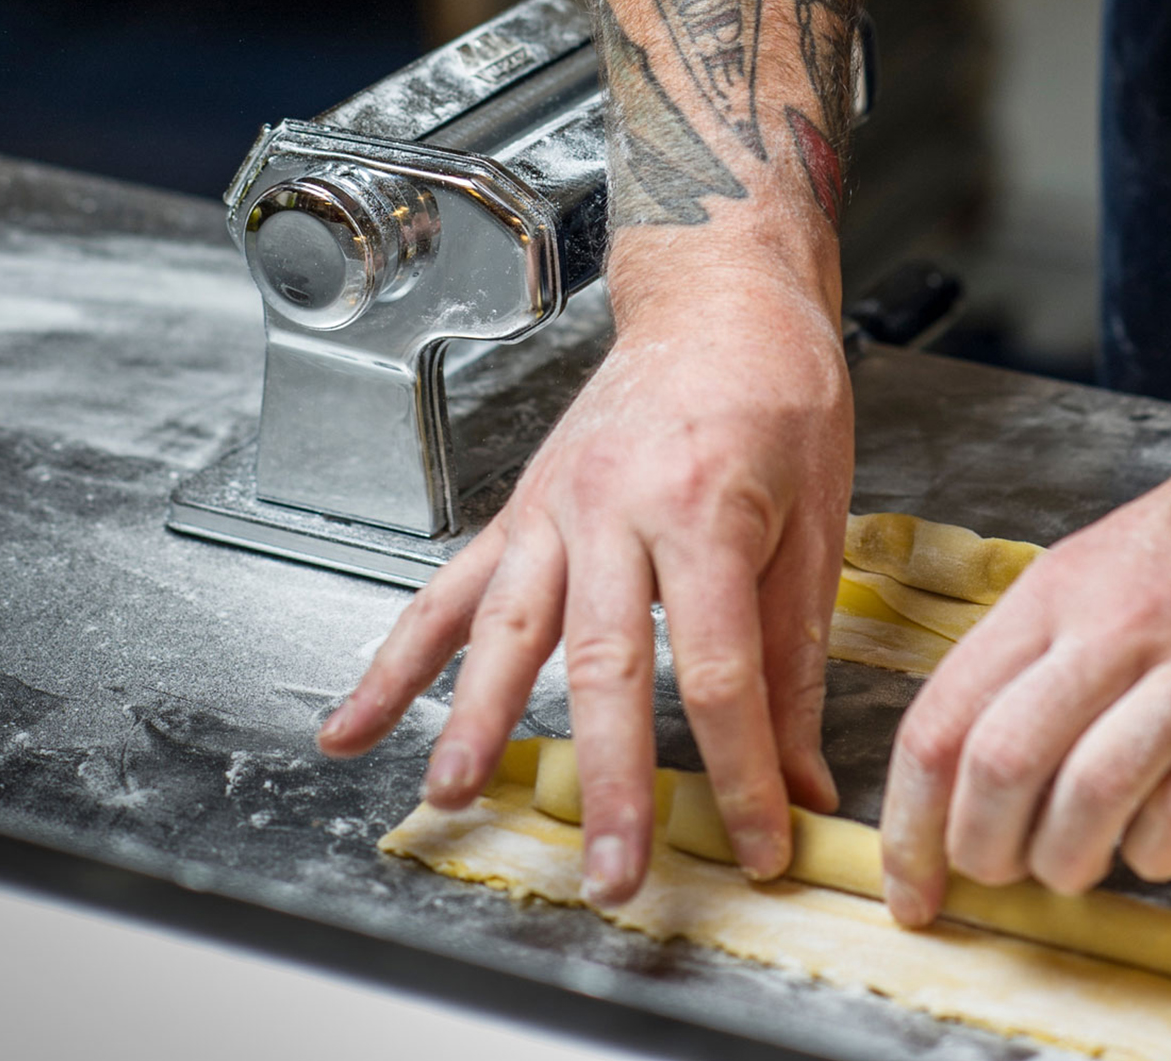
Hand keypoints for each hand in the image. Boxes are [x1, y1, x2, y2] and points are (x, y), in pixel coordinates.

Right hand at [319, 243, 852, 906]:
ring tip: (451, 799)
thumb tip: (804, 781)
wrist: (719, 296)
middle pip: (605, 664)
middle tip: (611, 873)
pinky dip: (396, 663)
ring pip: (506, 627)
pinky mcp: (520, 512)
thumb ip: (796, 656)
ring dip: (475, 721)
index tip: (761, 846)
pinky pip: (448, 592)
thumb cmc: (778, 391)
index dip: (741, 771)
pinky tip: (352, 726)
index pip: (720, 669)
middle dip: (607, 781)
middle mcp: (615, 506)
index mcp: (705, 506)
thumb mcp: (818, 516)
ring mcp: (554, 507)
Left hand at [880, 410, 1170, 916]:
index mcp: (1057, 590)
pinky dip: (1157, 850)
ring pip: (1092, 797)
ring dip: (1067, 861)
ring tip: (1072, 867)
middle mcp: (1118, 627)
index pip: (944, 715)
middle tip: (994, 873)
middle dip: (981, 848)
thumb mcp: (1099, 565)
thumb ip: (1040, 656)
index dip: (909, 818)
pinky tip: (1157, 840)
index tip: (908, 883)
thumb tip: (972, 772)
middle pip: (1004, 762)